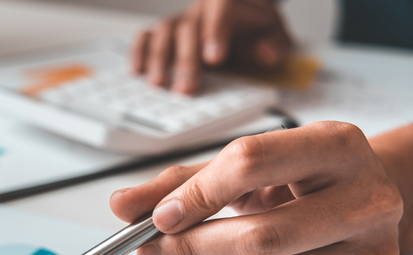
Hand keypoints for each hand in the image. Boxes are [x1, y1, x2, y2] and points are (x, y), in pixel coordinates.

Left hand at [110, 122, 402, 254]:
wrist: (363, 200)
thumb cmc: (301, 178)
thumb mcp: (248, 164)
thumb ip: (183, 181)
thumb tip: (123, 206)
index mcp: (338, 146)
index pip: (249, 164)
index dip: (195, 194)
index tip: (160, 216)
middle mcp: (368, 199)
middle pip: (259, 236)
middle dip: (191, 247)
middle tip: (157, 248)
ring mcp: (373, 254)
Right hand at [132, 0, 292, 93]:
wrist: (243, 19)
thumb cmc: (255, 30)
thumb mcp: (274, 35)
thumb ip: (275, 44)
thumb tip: (267, 54)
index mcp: (228, 4)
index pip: (221, 7)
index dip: (216, 31)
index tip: (215, 59)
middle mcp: (200, 10)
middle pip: (188, 27)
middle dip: (186, 60)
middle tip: (187, 89)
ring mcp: (180, 21)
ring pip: (164, 32)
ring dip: (160, 59)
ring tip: (159, 84)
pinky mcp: (165, 34)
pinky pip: (146, 36)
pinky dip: (139, 52)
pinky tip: (138, 71)